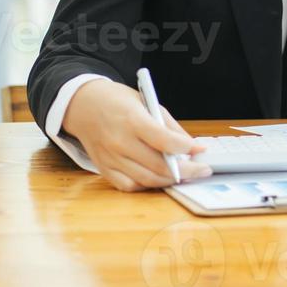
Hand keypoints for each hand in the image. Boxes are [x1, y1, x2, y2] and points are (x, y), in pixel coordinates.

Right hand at [61, 77, 212, 190]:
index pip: (163, 140)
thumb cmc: (118, 101)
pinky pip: (129, 185)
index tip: (199, 150)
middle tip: (202, 169)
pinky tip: (159, 178)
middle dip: (186, 170)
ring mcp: (110, 158)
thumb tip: (191, 146)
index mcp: (132, 120)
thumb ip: (169, 125)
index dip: (185, 148)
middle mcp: (119, 142)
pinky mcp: (104, 169)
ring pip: (146, 179)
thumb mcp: (147, 101)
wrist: (83, 105)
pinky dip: (147, 185)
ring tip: (185, 174)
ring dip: (170, 180)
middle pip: (157, 165)